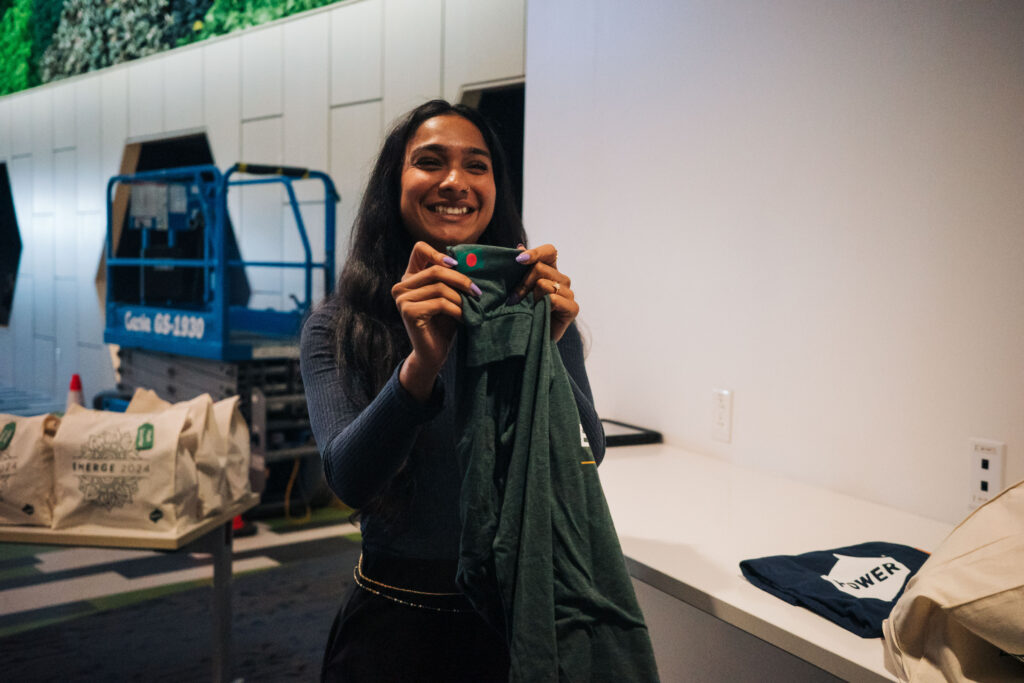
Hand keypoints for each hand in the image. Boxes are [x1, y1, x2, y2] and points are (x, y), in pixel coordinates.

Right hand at [392, 241, 480, 401]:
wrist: (433, 353)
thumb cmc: (444, 323)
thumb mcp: (449, 295)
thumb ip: (451, 278)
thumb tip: (471, 259)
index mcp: (410, 277)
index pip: (419, 249)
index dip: (439, 253)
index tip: (457, 264)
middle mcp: (402, 286)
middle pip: (436, 270)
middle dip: (461, 280)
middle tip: (478, 292)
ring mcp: (402, 299)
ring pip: (440, 287)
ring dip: (461, 298)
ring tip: (472, 307)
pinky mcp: (409, 312)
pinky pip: (440, 303)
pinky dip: (456, 310)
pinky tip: (464, 317)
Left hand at [510, 244, 578, 341]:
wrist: (530, 340)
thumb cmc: (523, 312)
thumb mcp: (518, 288)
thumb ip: (520, 268)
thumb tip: (519, 247)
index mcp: (550, 270)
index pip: (550, 251)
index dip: (535, 252)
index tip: (518, 260)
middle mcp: (561, 279)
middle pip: (541, 268)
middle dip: (522, 282)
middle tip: (512, 298)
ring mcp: (569, 294)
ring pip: (545, 283)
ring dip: (530, 296)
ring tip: (525, 308)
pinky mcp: (572, 308)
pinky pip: (554, 298)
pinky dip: (543, 304)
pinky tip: (539, 313)